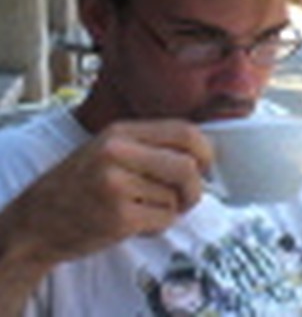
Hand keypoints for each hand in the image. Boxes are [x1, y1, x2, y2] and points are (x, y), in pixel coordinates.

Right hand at [1, 119, 212, 267]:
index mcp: (121, 131)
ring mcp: (116, 184)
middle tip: (188, 197)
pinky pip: (164, 219)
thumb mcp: (110, 149)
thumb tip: (202, 155)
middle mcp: (118, 153)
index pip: (184, 132)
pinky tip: (137, 223)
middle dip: (197, 187)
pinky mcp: (118, 216)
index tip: (207, 165)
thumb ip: (151, 146)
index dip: (205, 150)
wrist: (37, 221)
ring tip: (146, 209)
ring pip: (175, 197)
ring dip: (170, 209)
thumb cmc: (83, 183)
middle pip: (187, 166)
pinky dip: (159, 225)